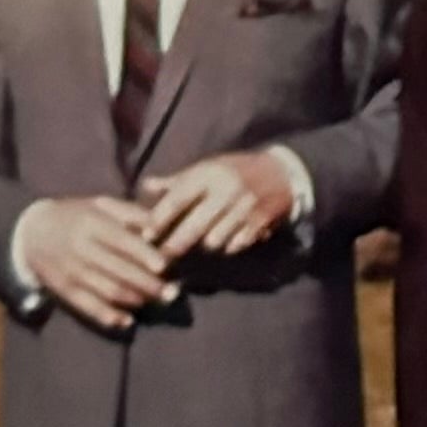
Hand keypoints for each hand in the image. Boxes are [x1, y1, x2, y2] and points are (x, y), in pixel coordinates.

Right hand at [17, 194, 176, 331]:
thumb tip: (160, 226)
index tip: (165, 266)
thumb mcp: (100, 204)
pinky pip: (88, 308)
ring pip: (108, 291)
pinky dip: (108, 317)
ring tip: (157, 302)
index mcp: (91, 223)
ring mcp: (72, 273)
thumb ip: (131, 213)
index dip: (144, 255)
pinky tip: (127, 322)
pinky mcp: (64, 291)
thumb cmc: (77, 215)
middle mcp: (81, 249)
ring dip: (135, 299)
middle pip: (119, 271)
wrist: (32, 232)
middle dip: (148, 284)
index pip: (122, 241)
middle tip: (172, 292)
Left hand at [138, 150, 298, 263]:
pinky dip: (227, 247)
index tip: (146, 235)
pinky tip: (224, 242)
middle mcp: (226, 190)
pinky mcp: (259, 223)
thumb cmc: (235, 170)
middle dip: (175, 245)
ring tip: (197, 247)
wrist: (280, 173)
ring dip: (203, 246)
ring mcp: (244, 208)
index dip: (159, 219)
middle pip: (194, 226)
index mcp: (209, 173)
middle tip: (162, 257)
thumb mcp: (206, 168)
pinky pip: (235, 245)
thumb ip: (176, 181)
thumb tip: (146, 186)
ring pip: (214, 241)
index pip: (177, 199)